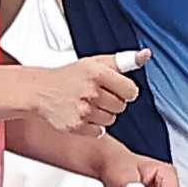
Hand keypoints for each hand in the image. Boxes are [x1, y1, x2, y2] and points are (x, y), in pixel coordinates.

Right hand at [22, 47, 147, 133]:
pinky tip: (82, 115)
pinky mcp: (75, 126)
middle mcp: (90, 91)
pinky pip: (99, 131)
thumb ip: (124, 60)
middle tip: (96, 95)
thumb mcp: (96, 62)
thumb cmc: (70, 76)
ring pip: (111, 119)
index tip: (114, 87)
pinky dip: (93, 126)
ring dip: (103, 114)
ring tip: (87, 104)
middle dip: (113, 101)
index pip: (131, 91)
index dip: (125, 90)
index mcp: (97, 73)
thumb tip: (146, 54)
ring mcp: (82, 110)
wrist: (40, 90)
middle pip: (122, 106)